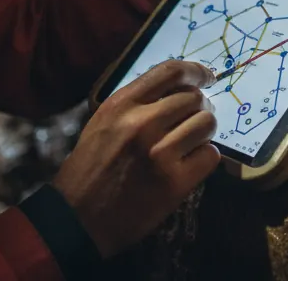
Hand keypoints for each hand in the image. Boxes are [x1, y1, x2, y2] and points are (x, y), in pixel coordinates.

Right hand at [53, 61, 219, 257]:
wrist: (77, 218)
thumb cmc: (90, 168)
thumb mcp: (103, 122)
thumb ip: (136, 103)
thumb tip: (178, 90)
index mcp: (121, 104)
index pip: (171, 71)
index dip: (197, 71)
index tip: (207, 77)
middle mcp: (141, 123)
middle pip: (194, 98)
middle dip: (200, 108)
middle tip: (195, 120)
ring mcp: (159, 152)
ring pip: (206, 124)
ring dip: (204, 132)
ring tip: (192, 142)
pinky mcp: (174, 182)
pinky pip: (210, 156)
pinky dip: (204, 158)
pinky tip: (190, 164)